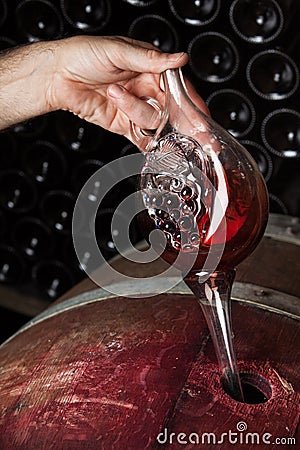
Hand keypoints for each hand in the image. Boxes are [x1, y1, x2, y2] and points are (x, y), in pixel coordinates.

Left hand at [47, 35, 188, 140]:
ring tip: (114, 93)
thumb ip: (150, 59)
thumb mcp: (118, 50)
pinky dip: (147, 144)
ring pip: (153, 122)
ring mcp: (135, 108)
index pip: (179, 88)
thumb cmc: (84, 55)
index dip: (192, 103)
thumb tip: (179, 58)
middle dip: (183, 122)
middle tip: (197, 135)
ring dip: (135, 111)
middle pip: (172, 110)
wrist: (57, 76)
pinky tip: (151, 145)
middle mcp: (145, 89)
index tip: (202, 117)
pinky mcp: (123, 124)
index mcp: (150, 68)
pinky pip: (141, 137)